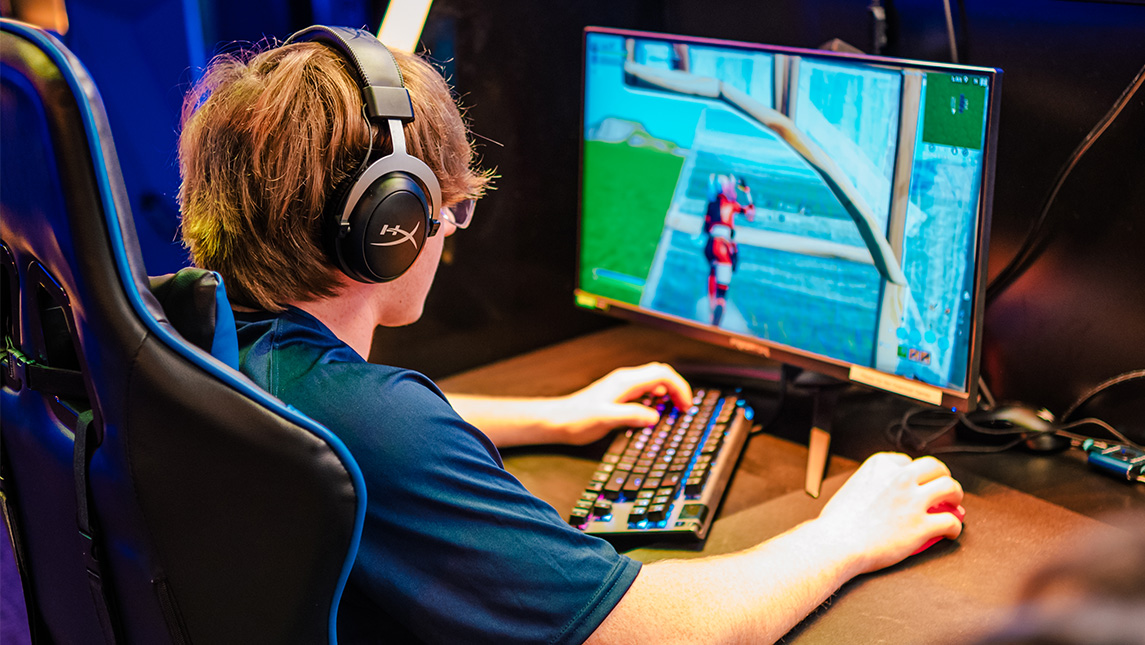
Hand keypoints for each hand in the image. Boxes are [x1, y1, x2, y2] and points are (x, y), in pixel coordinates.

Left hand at [552, 363, 692, 444]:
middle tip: (683, 407)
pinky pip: (645, 390)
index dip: (680, 387)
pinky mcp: (618, 394)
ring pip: (654, 381)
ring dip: (668, 393)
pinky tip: (653, 413)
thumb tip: (654, 416)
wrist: (557, 420)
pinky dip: (656, 399)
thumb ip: (632, 415)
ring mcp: (621, 386)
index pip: (663, 374)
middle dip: (677, 388)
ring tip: (673, 410)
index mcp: (625, 382)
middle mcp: (625, 380)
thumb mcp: (606, 419)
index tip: (685, 404)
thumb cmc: (576, 419)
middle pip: (661, 374)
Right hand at [815, 452, 963, 574]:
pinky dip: (955, 527)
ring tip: (954, 504)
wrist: (836, 543)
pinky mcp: (922, 525)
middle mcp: (900, 478)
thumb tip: (885, 497)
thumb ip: (872, 484)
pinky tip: (950, 532)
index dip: (914, 473)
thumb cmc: (837, 522)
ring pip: (950, 488)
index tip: (916, 482)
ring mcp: (913, 500)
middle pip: (935, 468)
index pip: (908, 462)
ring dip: (955, 495)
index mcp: (881, 465)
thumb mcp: (852, 487)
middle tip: (944, 487)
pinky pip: (951, 521)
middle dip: (942, 476)